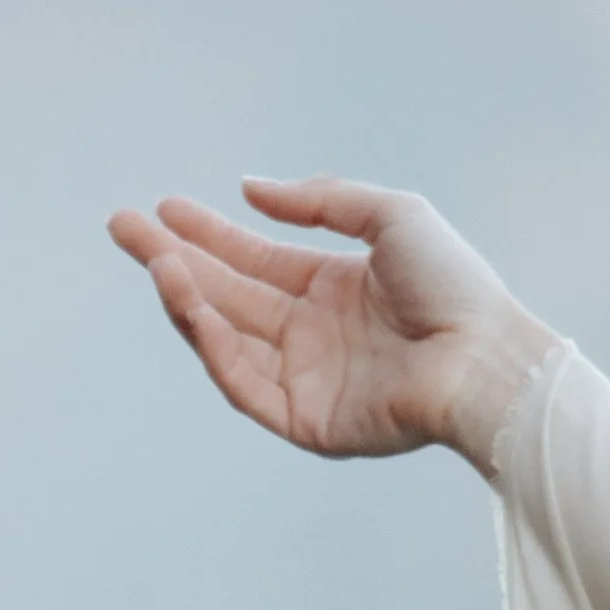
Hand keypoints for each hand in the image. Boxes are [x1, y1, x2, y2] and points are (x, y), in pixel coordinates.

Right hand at [106, 177, 557, 465]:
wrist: (486, 358)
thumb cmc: (454, 286)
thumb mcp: (392, 216)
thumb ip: (320, 201)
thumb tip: (248, 188)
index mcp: (333, 289)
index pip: (254, 261)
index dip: (207, 235)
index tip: (163, 209)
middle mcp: (313, 334)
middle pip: (227, 295)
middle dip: (173, 260)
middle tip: (124, 226)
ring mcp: (306, 379)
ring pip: (227, 337)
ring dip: (187, 299)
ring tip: (157, 259)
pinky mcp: (306, 421)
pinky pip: (245, 383)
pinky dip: (214, 344)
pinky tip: (191, 301)